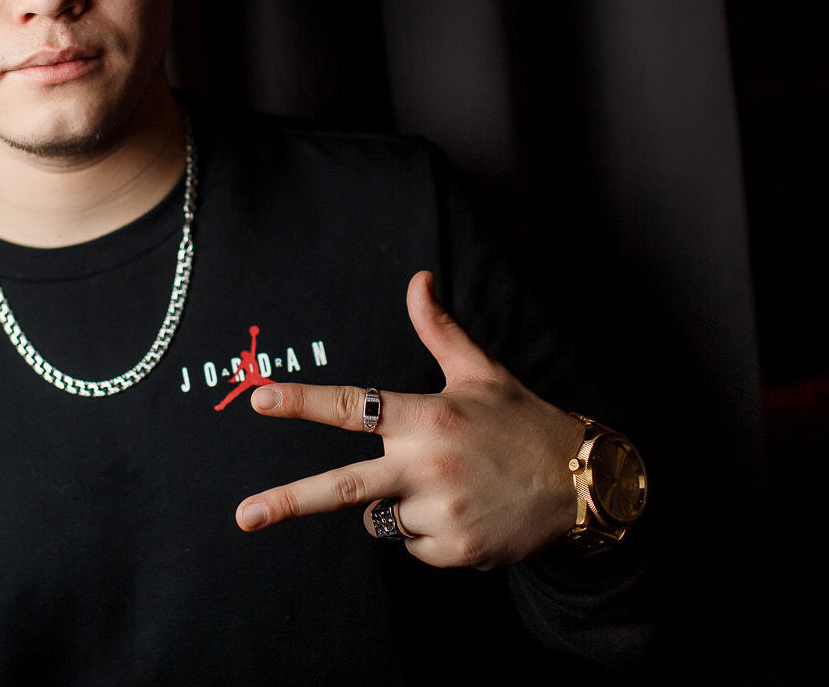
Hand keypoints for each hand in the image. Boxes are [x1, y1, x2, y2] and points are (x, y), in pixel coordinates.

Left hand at [234, 271, 583, 568]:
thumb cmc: (523, 422)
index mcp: (428, 417)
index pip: (353, 406)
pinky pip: (413, 545)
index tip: (259, 398)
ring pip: (382, 518)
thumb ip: (439, 329)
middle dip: (288, 501)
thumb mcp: (482, 372)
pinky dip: (429, 533)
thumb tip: (418, 278)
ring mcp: (441, 512)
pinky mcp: (455, 551)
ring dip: (400, 505)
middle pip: (343, 486)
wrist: (584, 484)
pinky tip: (467, 511)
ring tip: (451, 485)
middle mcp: (428, 466)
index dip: (302, 401)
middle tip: (244, 515)